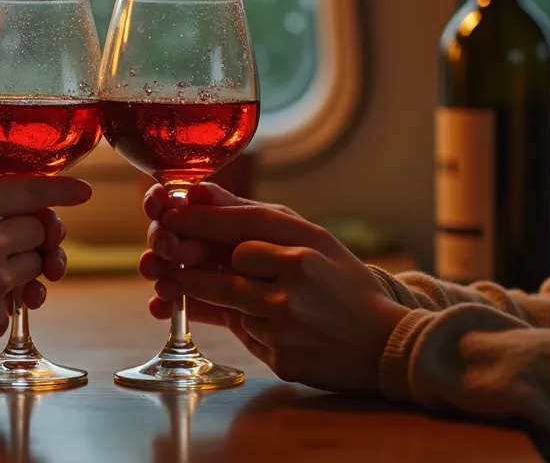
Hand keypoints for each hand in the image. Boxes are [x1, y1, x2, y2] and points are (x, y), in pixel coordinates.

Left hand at [142, 185, 409, 394]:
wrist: (385, 344)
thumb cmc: (343, 285)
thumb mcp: (313, 241)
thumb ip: (257, 218)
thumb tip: (197, 193)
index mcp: (307, 244)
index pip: (243, 223)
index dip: (200, 219)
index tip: (169, 214)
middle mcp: (297, 279)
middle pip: (226, 267)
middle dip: (190, 263)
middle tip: (164, 258)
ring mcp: (287, 321)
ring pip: (229, 302)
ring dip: (210, 294)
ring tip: (193, 285)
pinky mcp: (281, 356)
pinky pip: (243, 334)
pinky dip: (240, 324)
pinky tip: (248, 319)